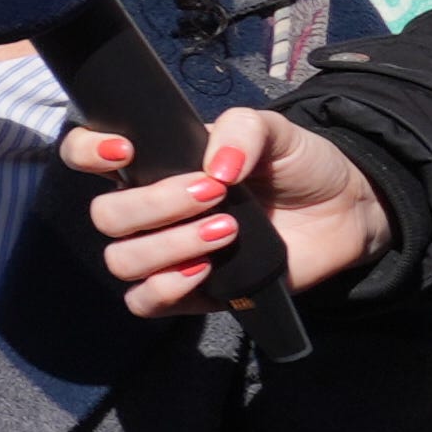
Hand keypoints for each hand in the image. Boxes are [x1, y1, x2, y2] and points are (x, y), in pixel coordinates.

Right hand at [61, 104, 390, 315]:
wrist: (346, 209)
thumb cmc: (300, 164)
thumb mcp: (274, 129)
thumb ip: (241, 130)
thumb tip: (213, 168)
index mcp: (155, 163)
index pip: (85, 154)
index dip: (86, 152)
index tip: (125, 152)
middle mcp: (151, 209)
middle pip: (106, 215)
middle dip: (154, 204)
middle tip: (214, 193)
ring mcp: (169, 252)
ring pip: (122, 260)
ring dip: (169, 245)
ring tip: (226, 229)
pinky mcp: (194, 292)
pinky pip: (145, 301)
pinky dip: (166, 287)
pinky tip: (205, 270)